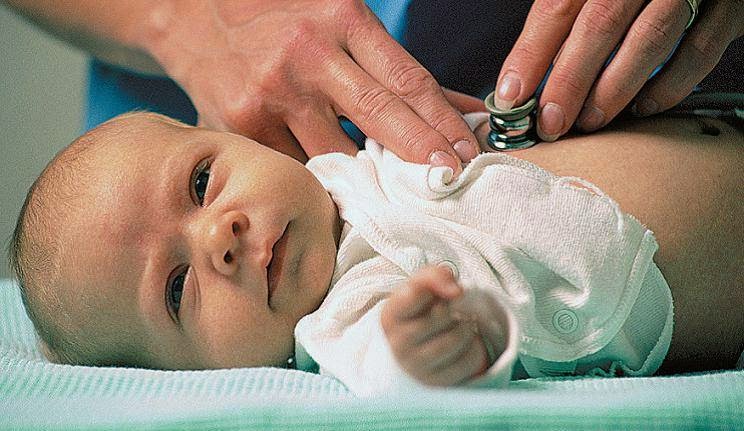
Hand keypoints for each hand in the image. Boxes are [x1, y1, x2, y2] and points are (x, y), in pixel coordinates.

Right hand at [144, 0, 479, 171]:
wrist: (194, 15)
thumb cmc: (281, 18)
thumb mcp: (342, 22)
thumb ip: (400, 69)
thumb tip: (465, 110)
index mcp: (342, 19)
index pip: (407, 80)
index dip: (444, 123)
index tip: (470, 155)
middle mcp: (307, 56)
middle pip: (380, 117)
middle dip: (422, 157)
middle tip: (453, 185)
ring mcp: (270, 95)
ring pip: (337, 156)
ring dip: (374, 183)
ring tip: (404, 202)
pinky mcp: (241, 128)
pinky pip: (296, 169)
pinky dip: (325, 187)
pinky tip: (347, 199)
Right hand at [381, 266, 488, 385]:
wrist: (419, 348)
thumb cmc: (421, 312)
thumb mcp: (421, 287)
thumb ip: (434, 276)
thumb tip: (456, 289)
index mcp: (390, 317)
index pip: (418, 292)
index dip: (437, 285)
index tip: (443, 289)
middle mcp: (398, 345)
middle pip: (441, 314)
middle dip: (452, 308)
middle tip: (449, 311)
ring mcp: (417, 368)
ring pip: (458, 338)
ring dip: (467, 327)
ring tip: (459, 326)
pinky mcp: (438, 383)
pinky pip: (471, 360)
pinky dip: (476, 347)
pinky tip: (464, 346)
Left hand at [493, 0, 743, 140]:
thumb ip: (569, 19)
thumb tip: (527, 75)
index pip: (557, 7)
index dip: (531, 54)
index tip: (511, 95)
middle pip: (598, 26)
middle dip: (569, 81)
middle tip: (550, 122)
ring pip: (648, 41)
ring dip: (613, 89)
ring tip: (589, 122)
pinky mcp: (729, 9)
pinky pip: (698, 52)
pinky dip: (669, 86)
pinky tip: (641, 109)